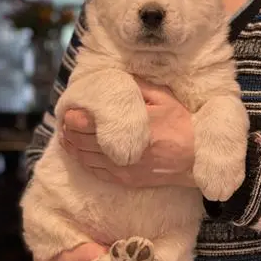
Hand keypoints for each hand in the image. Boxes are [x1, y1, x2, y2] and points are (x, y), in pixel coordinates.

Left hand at [60, 78, 195, 187]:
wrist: (195, 159)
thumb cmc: (181, 125)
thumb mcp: (163, 98)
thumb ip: (138, 87)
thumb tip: (115, 79)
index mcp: (129, 127)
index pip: (86, 123)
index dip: (72, 116)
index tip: (69, 108)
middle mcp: (121, 150)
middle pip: (80, 140)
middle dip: (68, 129)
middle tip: (65, 120)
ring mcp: (121, 168)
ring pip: (84, 157)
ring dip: (71, 145)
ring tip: (66, 135)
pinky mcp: (124, 180)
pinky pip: (95, 171)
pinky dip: (82, 161)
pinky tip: (78, 153)